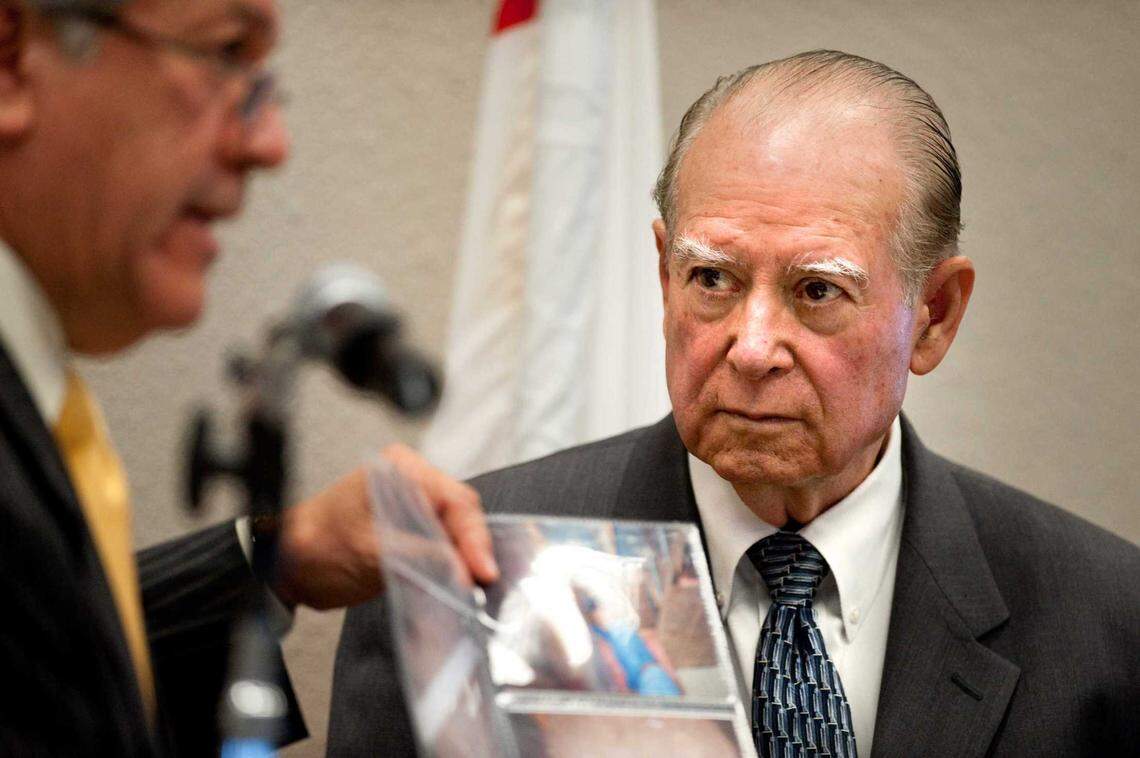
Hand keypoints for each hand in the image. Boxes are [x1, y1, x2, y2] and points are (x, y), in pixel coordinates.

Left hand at [273, 444, 498, 609]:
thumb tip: (466, 571)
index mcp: (403, 470)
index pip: (456, 501)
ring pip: (455, 530)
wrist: (285, 565)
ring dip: (465, 559)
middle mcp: (412, 481)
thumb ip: (424, 557)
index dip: (474, 538)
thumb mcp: (374, 553)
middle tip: (484, 582)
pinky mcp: (409, 530)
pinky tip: (459, 583)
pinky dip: (452, 564)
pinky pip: (442, 544)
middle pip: (461, 514)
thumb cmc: (317, 548)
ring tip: (476, 587)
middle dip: (474, 549)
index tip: (484, 570)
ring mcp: (412, 505)